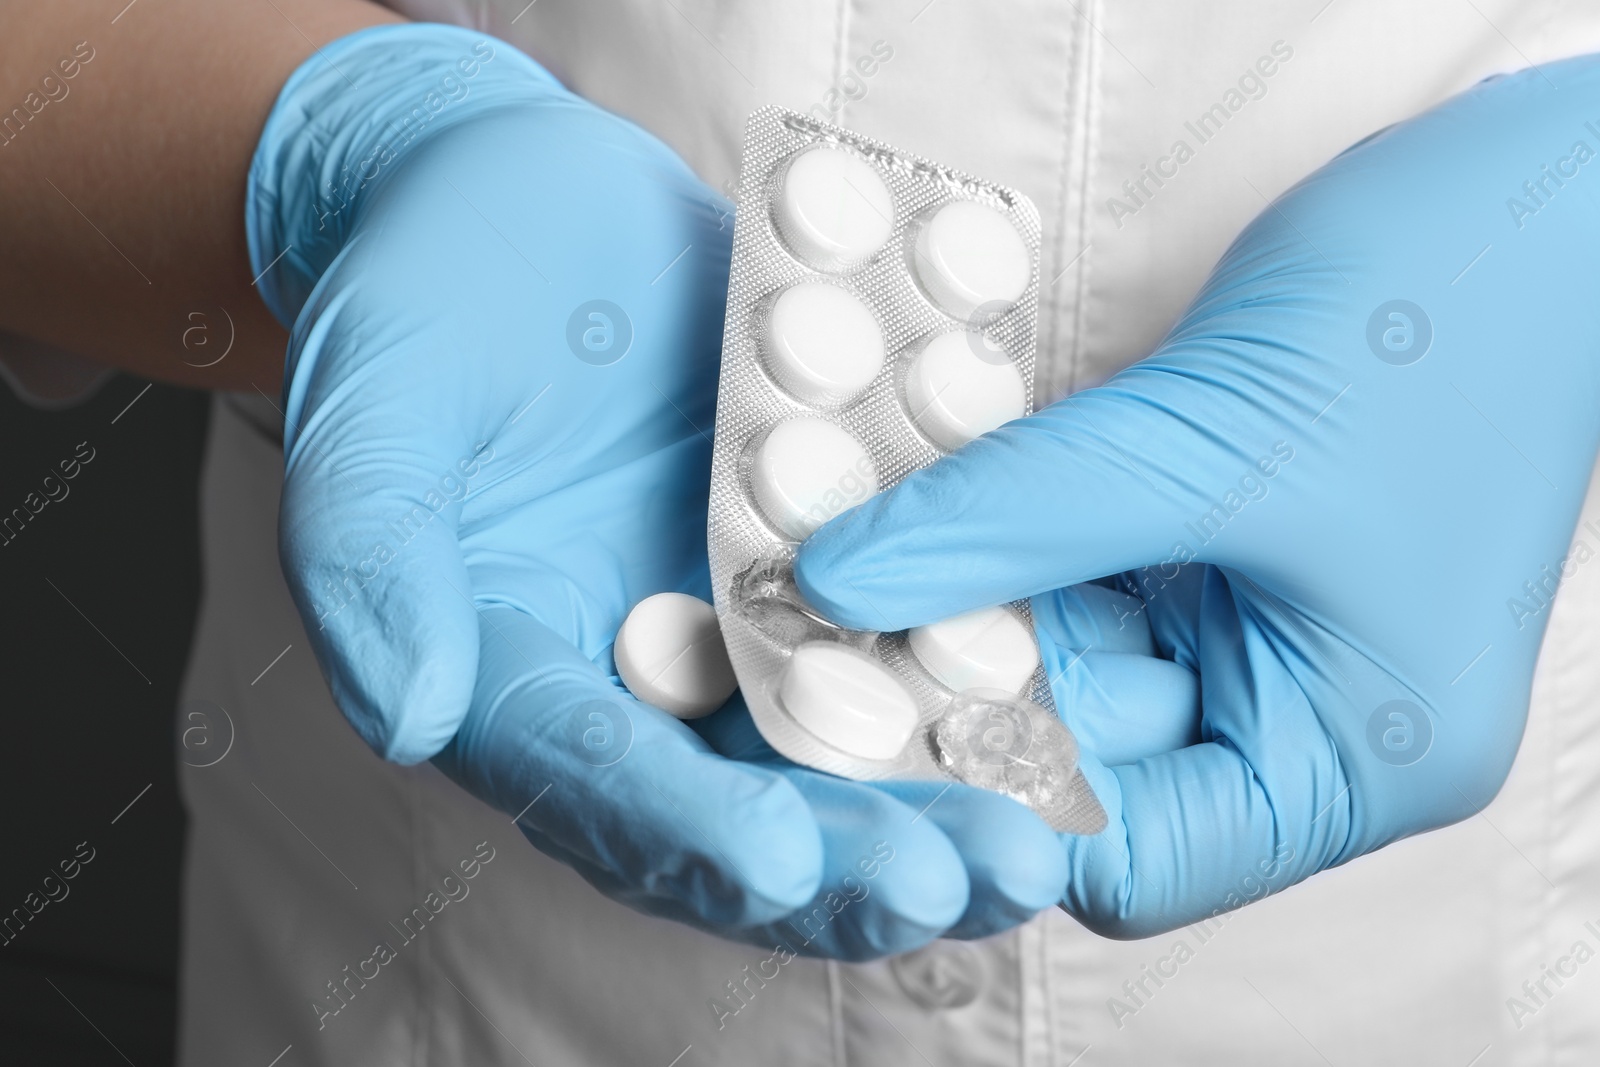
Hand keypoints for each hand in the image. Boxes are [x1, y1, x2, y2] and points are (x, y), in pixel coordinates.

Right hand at [249, 24, 1063, 955]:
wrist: (532, 204)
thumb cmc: (429, 292)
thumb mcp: (375, 403)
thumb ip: (372, 555)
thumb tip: (406, 716)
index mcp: (512, 672)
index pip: (590, 776)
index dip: (679, 826)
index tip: (772, 862)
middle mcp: (636, 676)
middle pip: (736, 804)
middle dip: (846, 862)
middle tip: (957, 881)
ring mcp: (738, 623)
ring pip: (835, 751)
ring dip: (932, 807)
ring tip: (1034, 844)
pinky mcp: (819, 559)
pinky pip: (900, 633)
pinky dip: (971, 680)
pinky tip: (1058, 708)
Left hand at [796, 57, 1599, 937]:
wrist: (1541, 199)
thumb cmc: (1453, 322)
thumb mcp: (1213, 441)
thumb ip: (1013, 516)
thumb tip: (844, 578)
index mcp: (1355, 760)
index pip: (1129, 856)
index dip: (984, 802)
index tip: (854, 726)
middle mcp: (1306, 719)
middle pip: (1087, 757)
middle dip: (960, 686)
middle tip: (824, 630)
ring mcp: (1263, 631)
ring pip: (1075, 658)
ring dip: (973, 603)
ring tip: (858, 558)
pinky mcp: (1224, 551)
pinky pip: (1089, 573)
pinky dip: (1013, 543)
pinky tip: (930, 505)